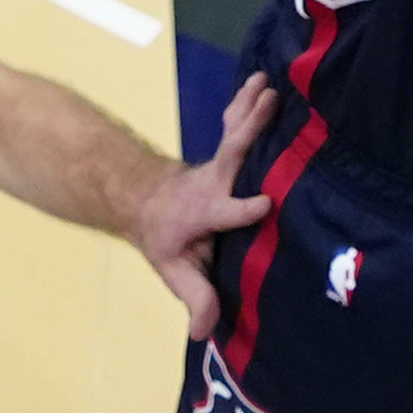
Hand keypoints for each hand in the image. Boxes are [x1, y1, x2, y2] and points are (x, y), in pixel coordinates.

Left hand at [131, 76, 279, 337]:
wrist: (145, 202)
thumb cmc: (166, 240)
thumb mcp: (175, 271)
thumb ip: (195, 299)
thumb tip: (201, 333)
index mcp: (207, 213)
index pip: (227, 212)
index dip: (244, 209)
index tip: (266, 203)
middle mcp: (213, 183)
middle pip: (233, 155)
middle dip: (249, 131)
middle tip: (268, 105)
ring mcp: (217, 164)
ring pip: (234, 132)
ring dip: (250, 107)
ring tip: (267, 83)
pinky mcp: (222, 152)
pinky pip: (235, 123)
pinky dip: (246, 100)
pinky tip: (263, 79)